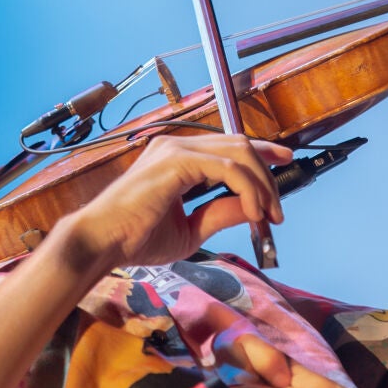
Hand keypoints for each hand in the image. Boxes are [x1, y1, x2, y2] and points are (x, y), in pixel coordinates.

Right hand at [62, 133, 291, 269]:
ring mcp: (176, 149)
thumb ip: (220, 213)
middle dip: (268, 174)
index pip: (229, 146)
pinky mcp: (177, 161)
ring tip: (267, 215)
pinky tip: (252, 212)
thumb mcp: (190, 229)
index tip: (285, 163)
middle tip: (278, 209)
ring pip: (239, 154)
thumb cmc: (135, 238)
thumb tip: (252, 208)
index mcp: (177, 157)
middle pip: (240, 145)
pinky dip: (247, 189)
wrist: (103, 242)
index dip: (262, 152)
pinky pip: (228, 169)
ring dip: (262, 185)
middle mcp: (177, 146)